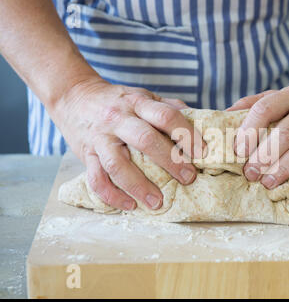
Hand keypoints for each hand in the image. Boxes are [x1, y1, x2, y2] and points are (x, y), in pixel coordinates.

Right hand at [52, 77, 205, 210]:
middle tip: (188, 178)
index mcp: (137, 103)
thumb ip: (167, 106)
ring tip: (157, 202)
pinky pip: (96, 178)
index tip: (202, 153)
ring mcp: (100, 138)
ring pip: (118, 164)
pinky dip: (111, 195)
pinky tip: (129, 205)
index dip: (186, 134)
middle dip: (170, 162)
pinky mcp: (85, 154)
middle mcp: (118, 119)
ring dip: (139, 186)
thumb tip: (197, 119)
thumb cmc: (115, 100)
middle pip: (145, 140)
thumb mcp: (141, 95)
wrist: (73, 95)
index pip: (166, 117)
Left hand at [227, 84, 288, 207]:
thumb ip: (250, 105)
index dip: (249, 130)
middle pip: (286, 131)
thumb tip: (221, 120)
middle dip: (265, 155)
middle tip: (249, 173)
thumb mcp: (278, 98)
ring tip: (268, 184)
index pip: (266, 108)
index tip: (237, 151)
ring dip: (285, 169)